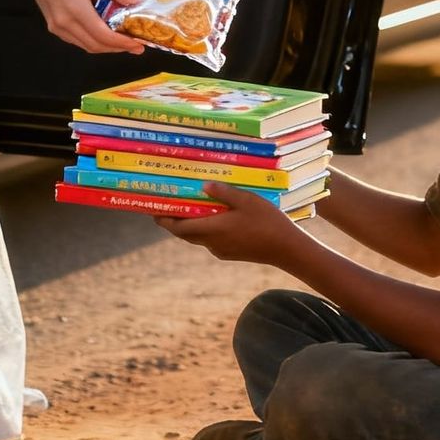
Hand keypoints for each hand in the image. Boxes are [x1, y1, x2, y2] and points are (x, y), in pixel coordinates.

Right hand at [6, 0, 147, 53]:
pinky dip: (93, 42)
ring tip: (123, 42)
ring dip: (106, 48)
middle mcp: (65, 24)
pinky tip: (104, 35)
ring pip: (86, 46)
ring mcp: (57, 27)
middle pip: (96, 46)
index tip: (138, 45)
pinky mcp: (53, 26)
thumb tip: (134, 2)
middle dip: (118, 49)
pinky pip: (77, 41)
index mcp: (76, 10)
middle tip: (136, 46)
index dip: (122, 43)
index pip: (103, 36)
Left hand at [156, 182, 306, 264]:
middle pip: (185, 234)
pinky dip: (204, 230)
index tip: (152, 210)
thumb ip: (224, 193)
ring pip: (197, 238)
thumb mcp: (247, 200)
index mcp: (212, 229)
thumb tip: (203, 185)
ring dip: (189, 226)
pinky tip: (212, 218)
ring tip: (187, 209)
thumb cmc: (267, 221)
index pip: (179, 227)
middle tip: (166, 207)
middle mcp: (212, 243)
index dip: (164, 220)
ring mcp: (221, 250)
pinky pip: (210, 241)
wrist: (286, 249)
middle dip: (172, 222)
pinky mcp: (230, 253)